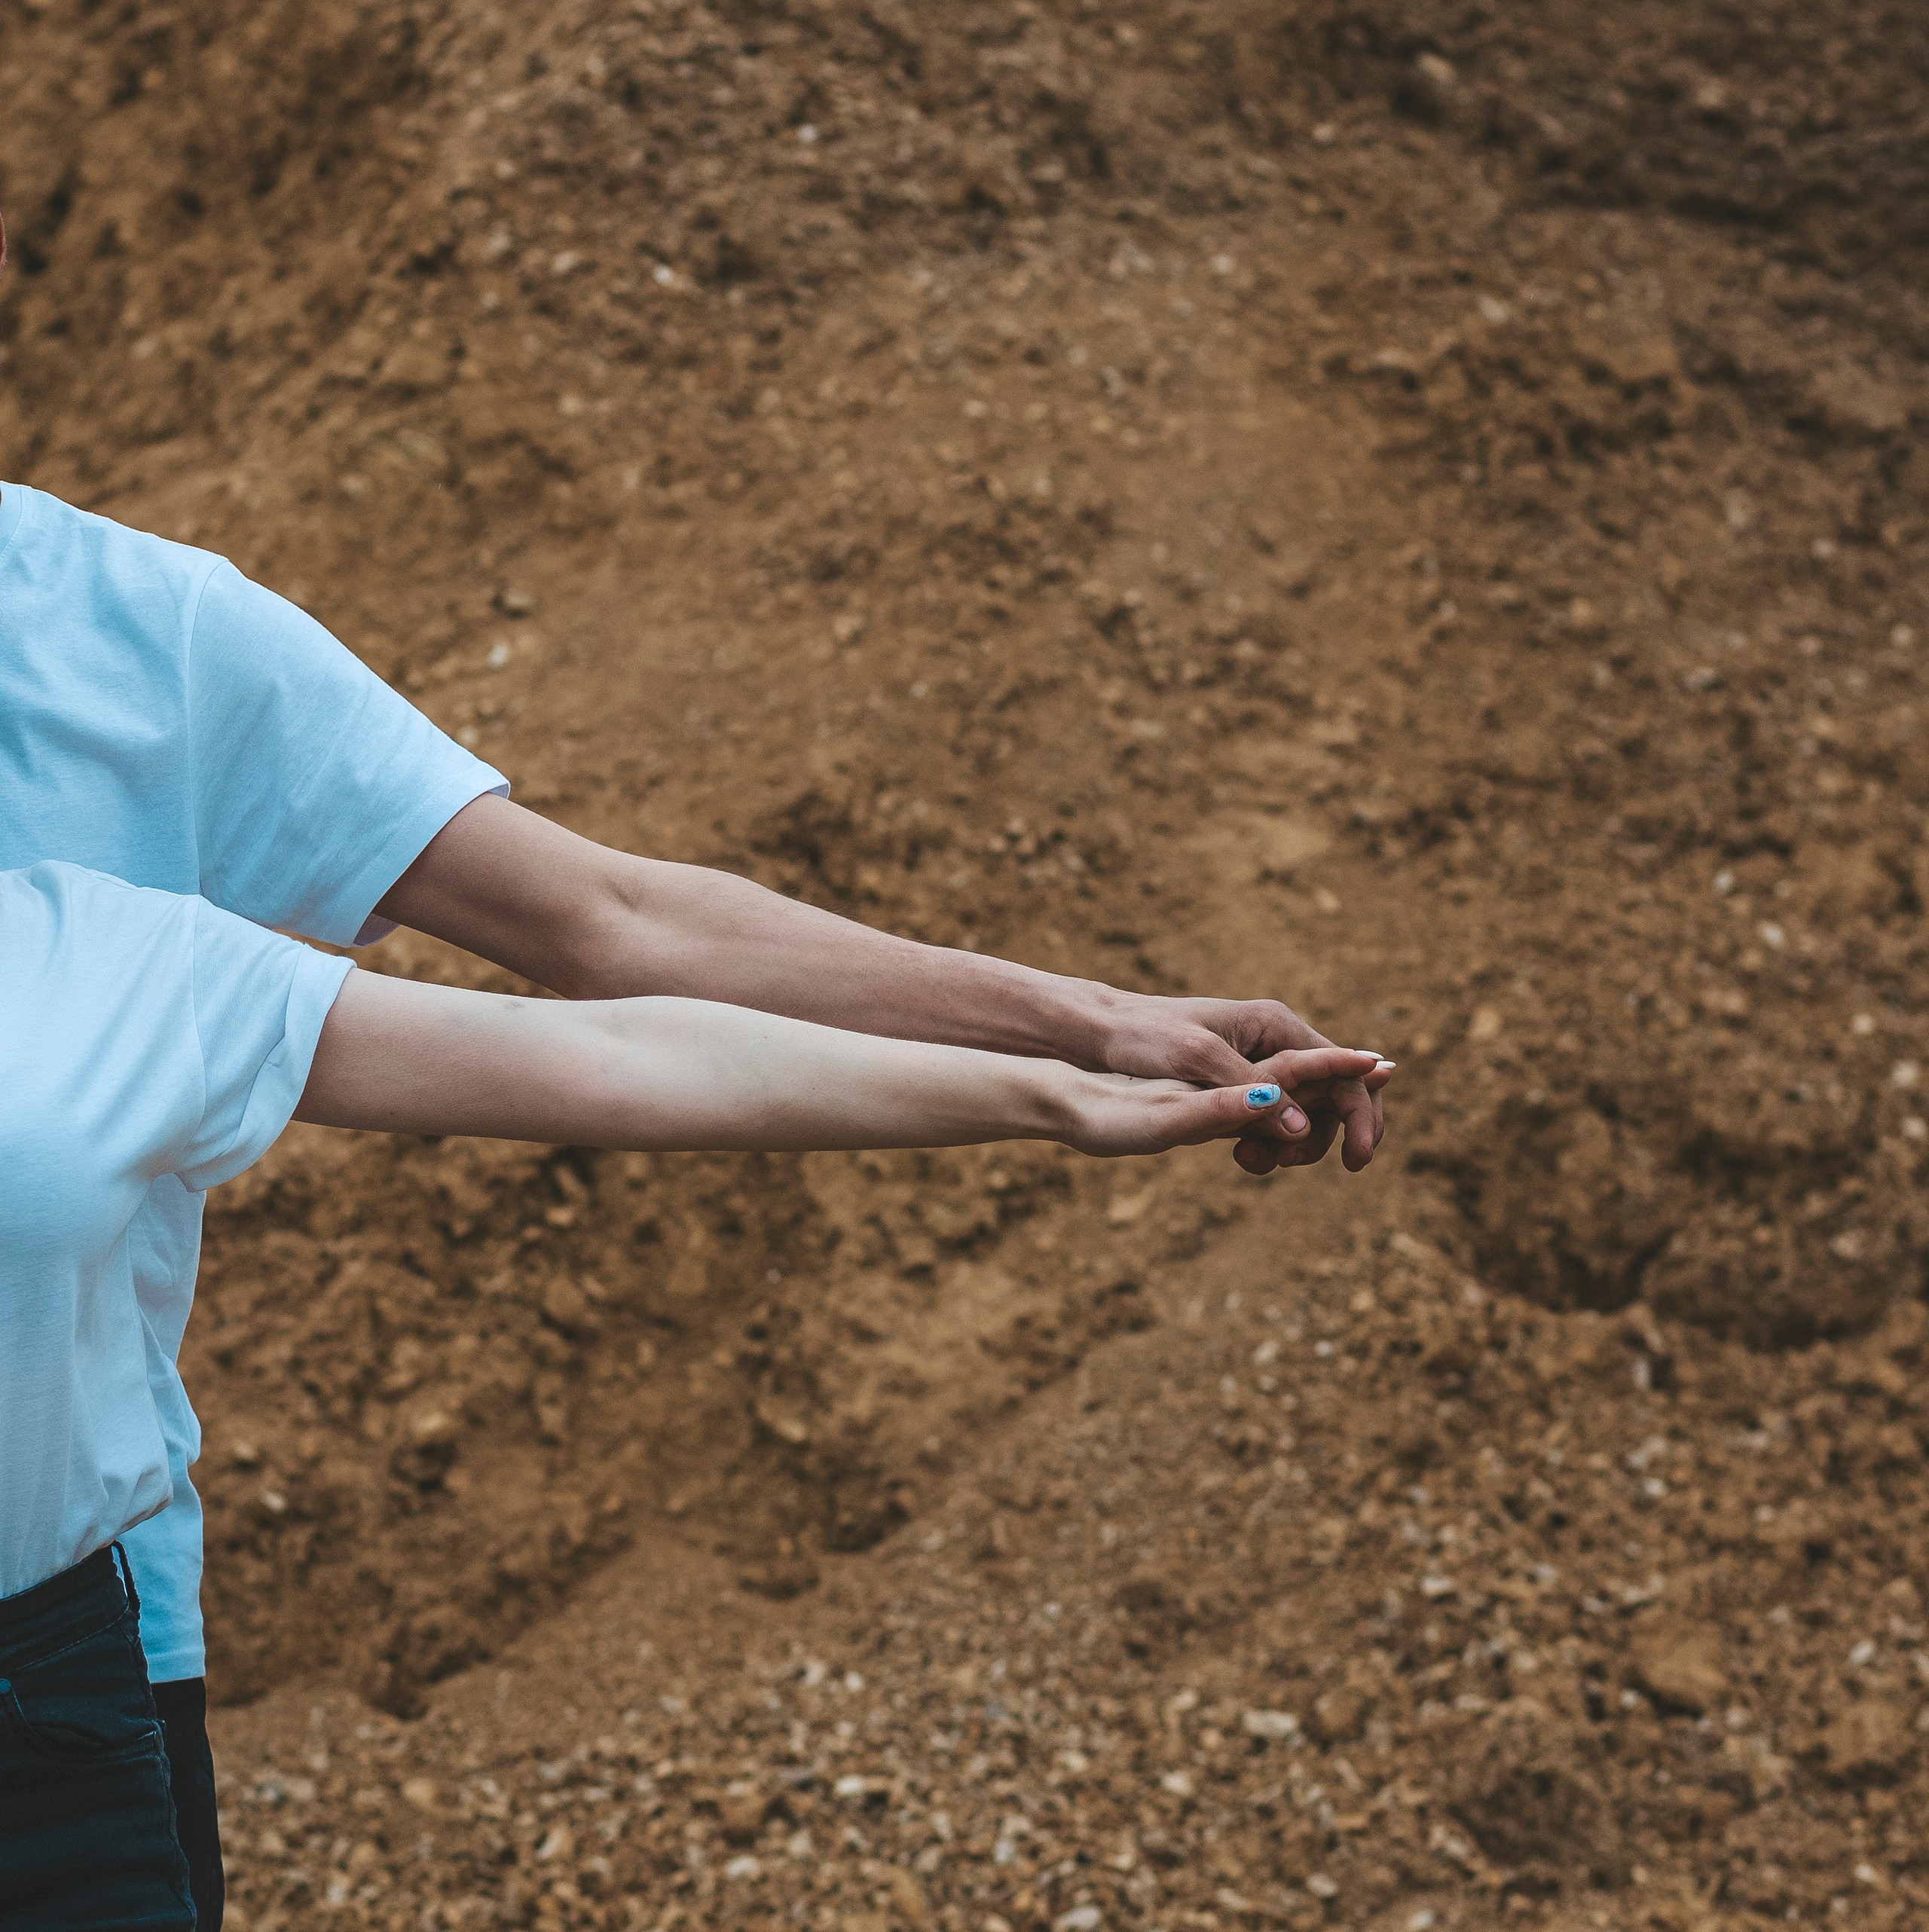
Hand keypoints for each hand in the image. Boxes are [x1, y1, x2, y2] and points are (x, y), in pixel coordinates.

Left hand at [1094, 993, 1392, 1173]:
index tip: (1358, 1160)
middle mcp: (1276, 1044)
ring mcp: (1259, 1066)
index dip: (1361, 1116)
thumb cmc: (1146, 1036)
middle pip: (1335, 1097)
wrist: (1100, 1037)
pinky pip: (1274, 1123)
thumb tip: (1300, 1130)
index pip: (1346, 1071)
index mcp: (1277, 1026)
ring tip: (1252, 1163)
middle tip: (1290, 1165)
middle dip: (1326, 1137)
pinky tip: (1243, 1159)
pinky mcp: (1239, 1089)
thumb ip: (1249, 1092)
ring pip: (1305, 1116)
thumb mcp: (1197, 1061)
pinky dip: (1268, 1146)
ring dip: (1292, 1147)